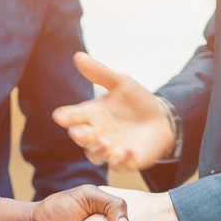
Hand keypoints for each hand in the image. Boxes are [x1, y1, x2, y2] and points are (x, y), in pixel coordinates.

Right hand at [53, 53, 174, 171]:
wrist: (160, 118)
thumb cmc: (135, 100)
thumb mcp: (120, 83)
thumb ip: (100, 73)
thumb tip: (78, 56)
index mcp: (92, 114)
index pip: (73, 116)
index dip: (66, 117)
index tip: (59, 116)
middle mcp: (97, 133)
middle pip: (82, 138)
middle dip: (80, 135)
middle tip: (78, 132)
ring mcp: (110, 149)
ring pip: (96, 155)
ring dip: (99, 151)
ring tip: (105, 143)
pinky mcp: (125, 160)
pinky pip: (119, 165)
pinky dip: (122, 160)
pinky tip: (128, 151)